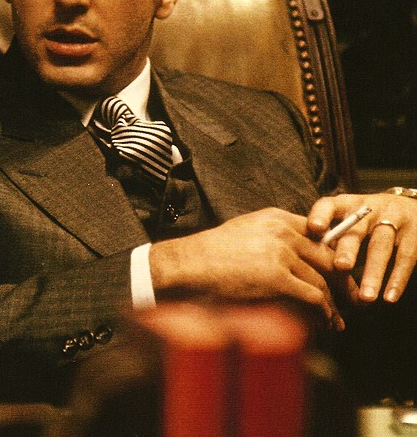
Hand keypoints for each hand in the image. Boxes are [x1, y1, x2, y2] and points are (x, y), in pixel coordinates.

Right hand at [150, 207, 357, 329]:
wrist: (188, 265)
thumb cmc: (210, 254)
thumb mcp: (245, 232)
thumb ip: (272, 238)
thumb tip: (294, 257)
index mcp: (276, 218)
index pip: (318, 234)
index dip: (332, 255)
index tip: (340, 272)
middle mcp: (283, 232)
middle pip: (327, 256)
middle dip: (343, 280)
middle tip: (352, 297)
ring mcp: (281, 254)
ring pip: (322, 280)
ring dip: (334, 304)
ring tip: (338, 320)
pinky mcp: (277, 278)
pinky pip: (312, 296)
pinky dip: (323, 312)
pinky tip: (325, 323)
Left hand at [308, 193, 416, 302]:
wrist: (412, 209)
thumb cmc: (367, 223)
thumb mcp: (350, 221)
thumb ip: (332, 237)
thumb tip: (307, 264)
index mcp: (347, 204)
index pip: (330, 204)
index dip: (321, 214)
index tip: (314, 228)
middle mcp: (370, 209)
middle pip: (357, 228)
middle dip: (349, 247)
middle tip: (341, 266)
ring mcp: (394, 220)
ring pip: (381, 246)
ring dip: (373, 273)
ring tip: (365, 298)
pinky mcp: (414, 235)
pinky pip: (405, 258)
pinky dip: (397, 279)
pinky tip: (389, 298)